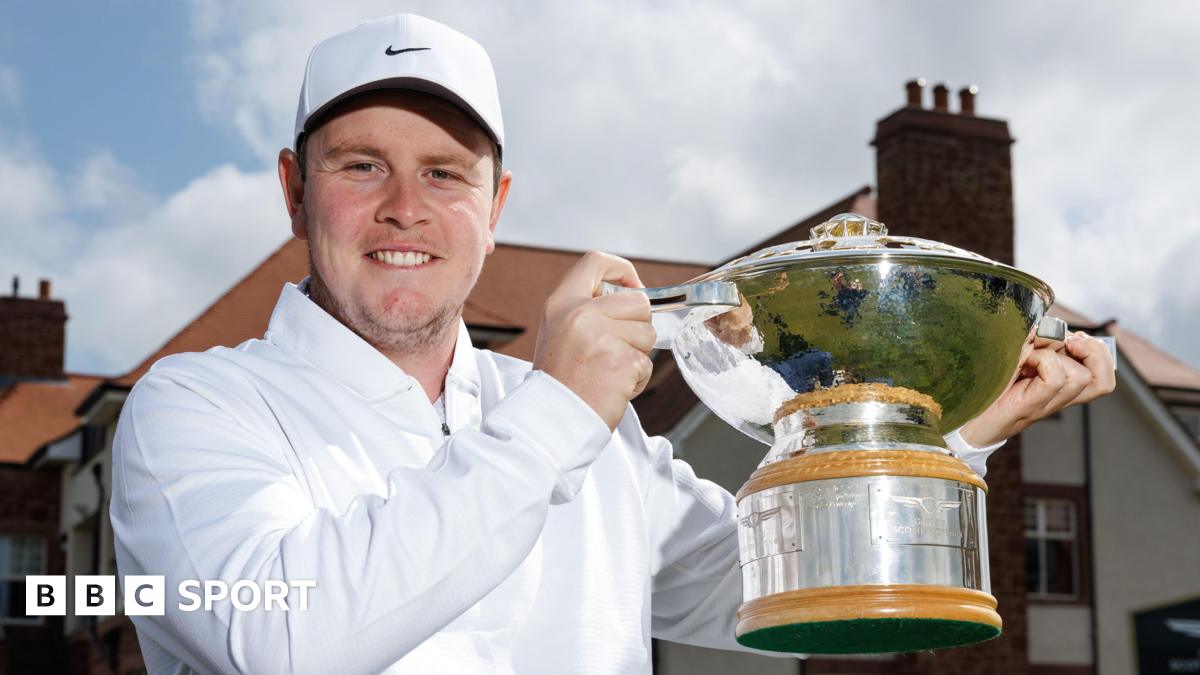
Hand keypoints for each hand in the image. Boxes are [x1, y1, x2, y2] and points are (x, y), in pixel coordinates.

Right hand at [532, 251, 656, 429]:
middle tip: (617, 348)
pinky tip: (612, 386)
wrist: (551, 420)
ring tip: (609, 371)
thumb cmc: (559, 381)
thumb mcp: (559, 332)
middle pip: (638, 301)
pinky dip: (636, 379)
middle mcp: (580, 314)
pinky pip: (646, 364)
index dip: (623, 271)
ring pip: (647, 333)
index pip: (596, 262)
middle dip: (638, 325)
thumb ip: (587, 310)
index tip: (633, 288)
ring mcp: (601, 337)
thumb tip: (633, 298)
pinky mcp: (621, 362)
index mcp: (561, 303)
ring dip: (637, 355)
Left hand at [960, 331, 1115, 446]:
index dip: (1097, 352)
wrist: (954, 418)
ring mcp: (1043, 404)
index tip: (1073, 339)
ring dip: (1057, 355)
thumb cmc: (978, 385)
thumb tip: (1048, 325)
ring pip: (1081, 376)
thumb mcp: (1010, 355)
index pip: (1101, 377)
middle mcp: (1055, 398)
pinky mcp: (1027, 406)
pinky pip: (1056, 378)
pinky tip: (1022, 364)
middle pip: (1102, 379)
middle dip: (1091, 350)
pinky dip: (1042, 362)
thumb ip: (1032, 341)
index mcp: (1055, 387)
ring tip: (1031, 356)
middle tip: (1066, 342)